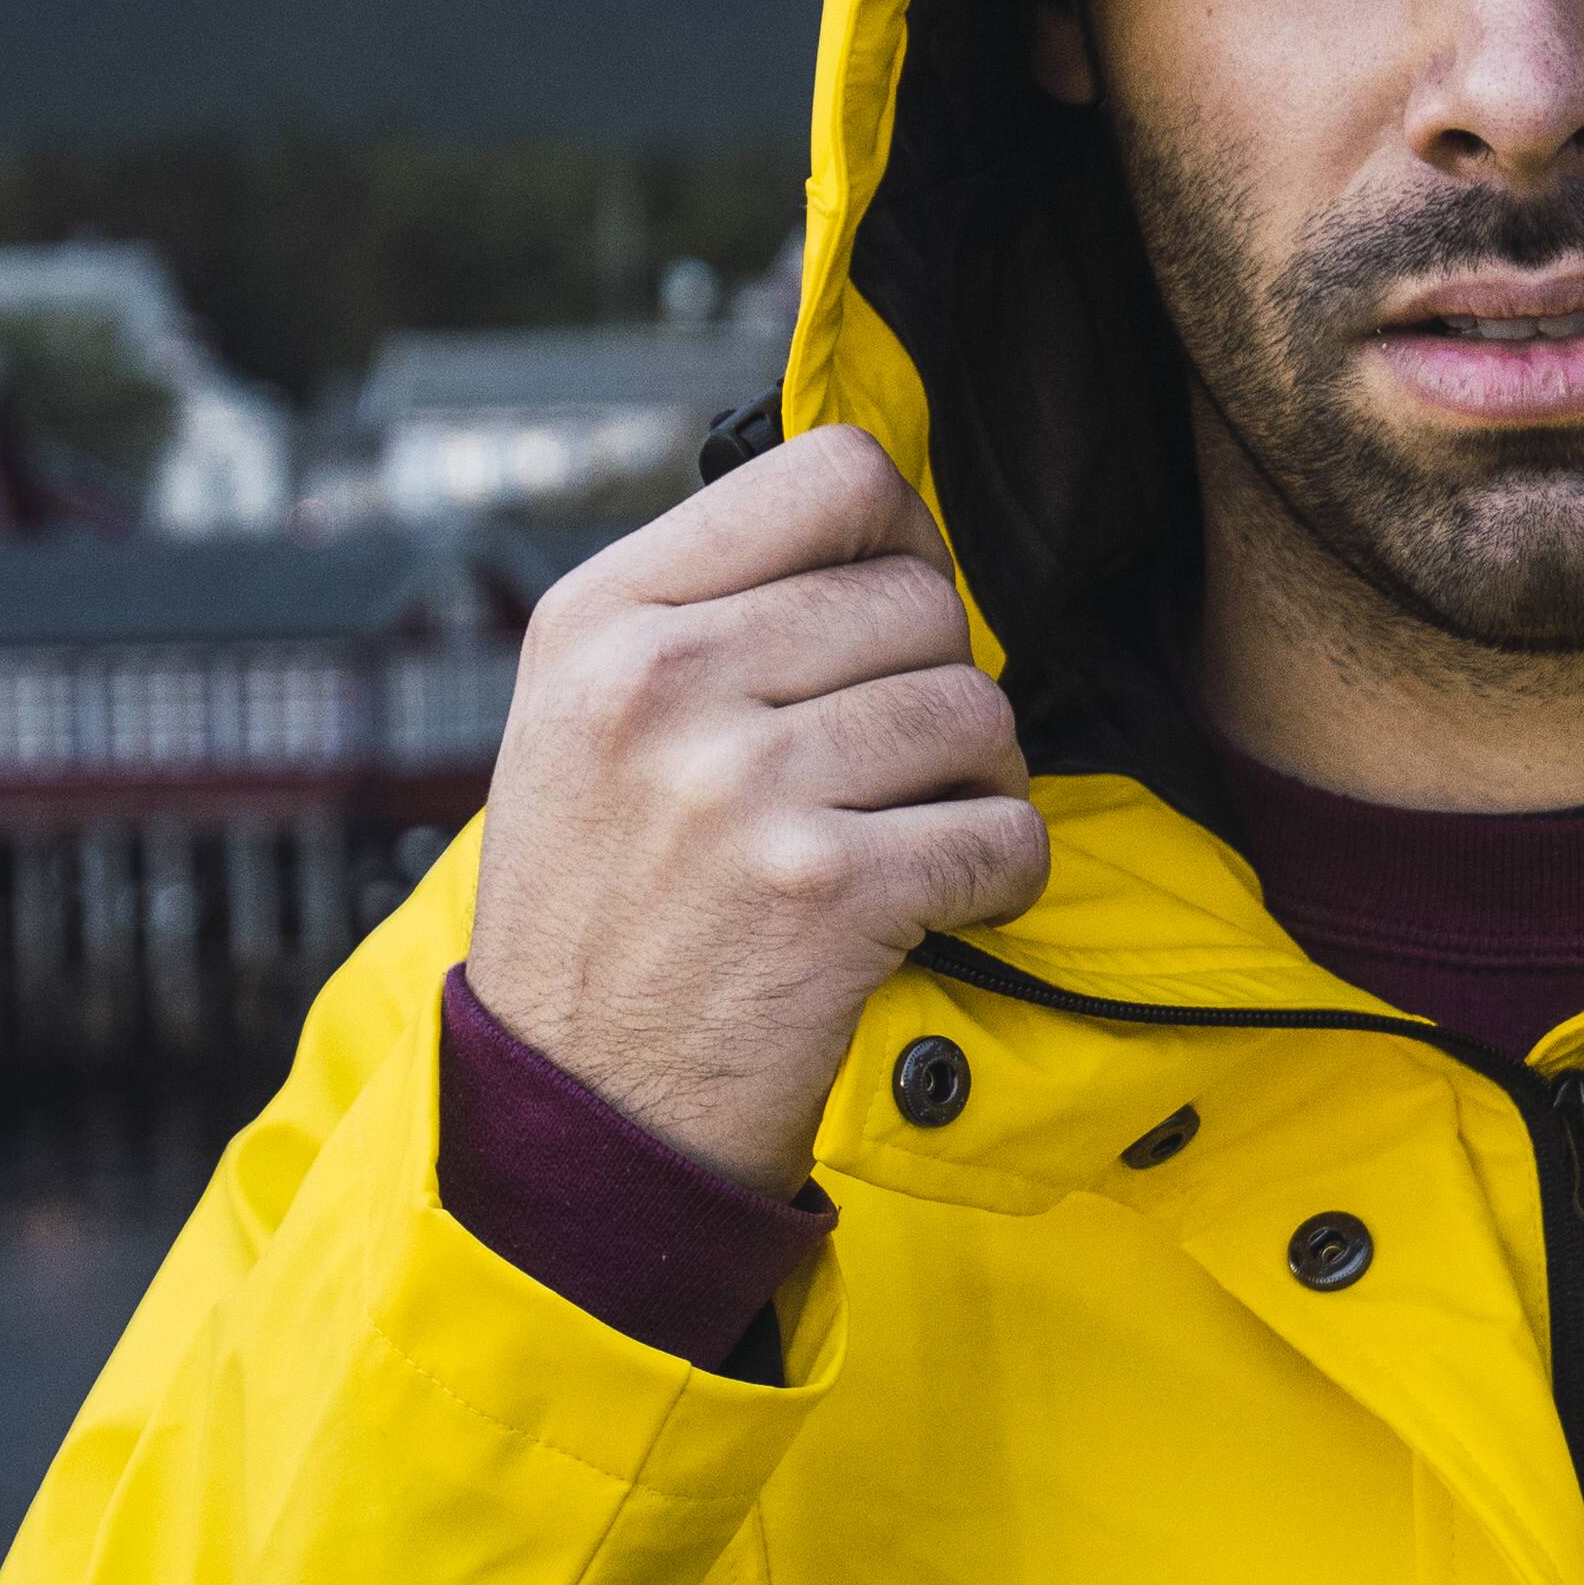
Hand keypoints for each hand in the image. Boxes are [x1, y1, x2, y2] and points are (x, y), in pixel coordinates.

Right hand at [463, 426, 1051, 1196]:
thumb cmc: (602, 909)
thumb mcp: (585, 719)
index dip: (903, 538)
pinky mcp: (828, 894)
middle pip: (920, 599)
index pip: (833, 474)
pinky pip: (1007, 834)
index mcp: (602, 618)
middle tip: (895, 766)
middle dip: (938, 683)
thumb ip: (708, 609)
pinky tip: (938, 906)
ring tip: (913, 834)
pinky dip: (1002, 877)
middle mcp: (661, 684)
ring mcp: (741, 788)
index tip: (894, 611)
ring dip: (978, 782)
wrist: (576, 1111)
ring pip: (977, 711)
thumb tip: (885, 524)